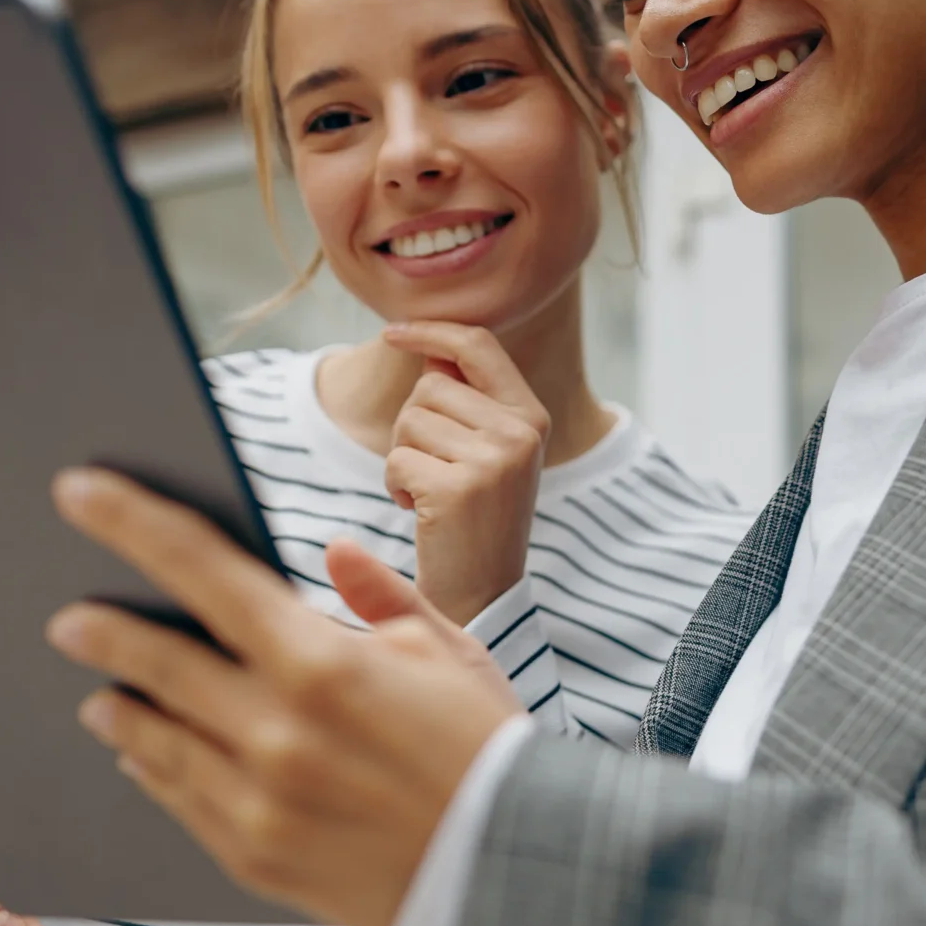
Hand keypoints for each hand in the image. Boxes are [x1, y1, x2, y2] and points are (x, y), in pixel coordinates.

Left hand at [46, 467, 525, 925]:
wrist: (509, 876)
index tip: (78, 491)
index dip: (131, 524)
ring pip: (153, 737)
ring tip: (101, 693)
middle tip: (66, 618)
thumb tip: (334, 553)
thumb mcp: (449, 652)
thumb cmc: (487, 749)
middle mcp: (274, 731)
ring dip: (119, 706)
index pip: (202, 572)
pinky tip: (143, 752)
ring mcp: (255, 801)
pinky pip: (178, 799)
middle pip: (156, 660)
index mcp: (321, 661)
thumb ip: (381, 594)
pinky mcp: (251, 857)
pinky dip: (153, 767)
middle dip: (103, 631)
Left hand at [380, 321, 549, 624]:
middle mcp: (520, 434)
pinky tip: (420, 512)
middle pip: (429, 387)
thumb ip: (468, 400)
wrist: (481, 594)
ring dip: (403, 457)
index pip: (479, 346)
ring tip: (430, 492)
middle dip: (413, 425)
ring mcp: (493, 461)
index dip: (432, 331)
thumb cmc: (473, 517)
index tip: (393, 332)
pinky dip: (395, 485)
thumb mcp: (489, 451)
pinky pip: (396, 459)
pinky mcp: (457, 490)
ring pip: (409, 421)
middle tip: (433, 470)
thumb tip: (426, 345)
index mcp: (532, 416)